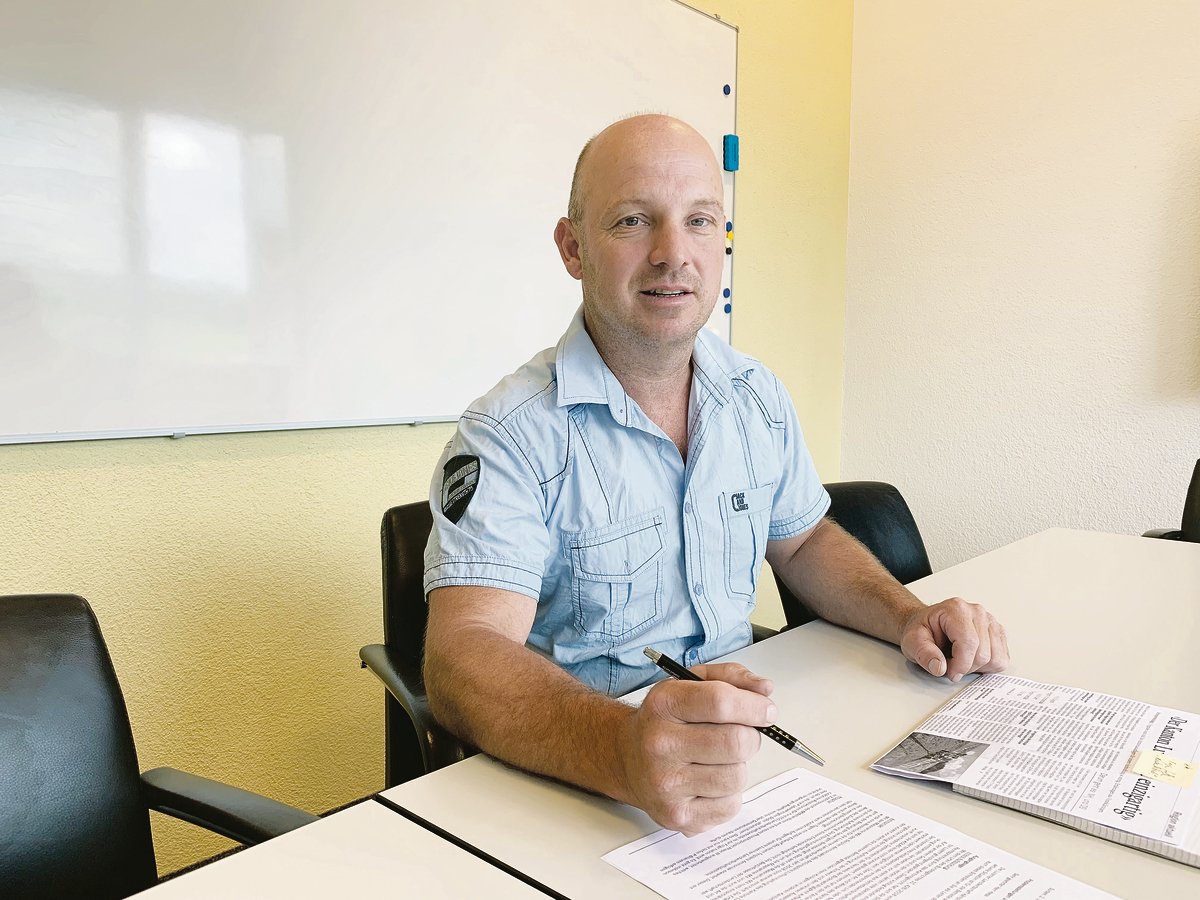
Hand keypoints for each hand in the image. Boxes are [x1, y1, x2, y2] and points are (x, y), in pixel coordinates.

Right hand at [616, 663, 774, 835]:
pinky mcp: (678, 816)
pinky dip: (729, 794)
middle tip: (741, 734)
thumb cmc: (666, 720)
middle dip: (750, 737)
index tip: (766, 710)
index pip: (721, 702)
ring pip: (737, 776)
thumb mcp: (690, 684)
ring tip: (718, 760)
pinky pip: (730, 806)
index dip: (753, 706)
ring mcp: (667, 784)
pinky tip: (708, 782)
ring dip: (738, 767)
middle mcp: (660, 744)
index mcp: (663, 705)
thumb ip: (730, 678)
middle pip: (736, 742)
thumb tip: (764, 690)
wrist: (627, 759)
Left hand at [900, 597, 1009, 681]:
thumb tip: (939, 667)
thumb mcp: (912, 641)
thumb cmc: (923, 630)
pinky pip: (1002, 659)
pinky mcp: (997, 633)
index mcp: (956, 609)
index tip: (950, 673)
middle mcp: (977, 612)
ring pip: (996, 658)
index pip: (969, 643)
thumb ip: (923, 654)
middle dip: (966, 667)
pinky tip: (972, 659)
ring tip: (960, 659)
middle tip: (950, 664)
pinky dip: (988, 666)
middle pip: (983, 653)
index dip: (961, 664)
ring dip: (977, 667)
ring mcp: (990, 621)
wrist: (928, 625)